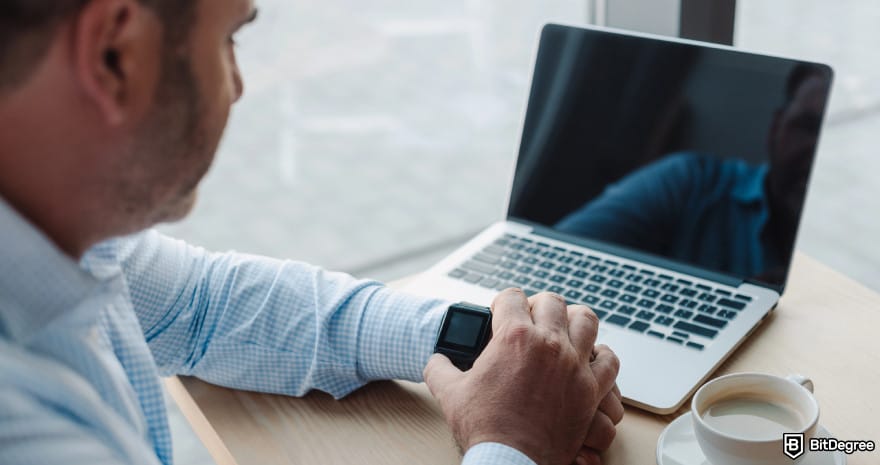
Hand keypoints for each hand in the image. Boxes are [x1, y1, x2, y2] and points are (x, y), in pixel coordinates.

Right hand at [424, 289, 619, 464]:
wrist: (510, 462)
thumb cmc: (483, 428)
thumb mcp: (450, 392)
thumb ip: (440, 368)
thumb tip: (436, 360)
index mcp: (513, 338)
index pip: (511, 297)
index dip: (503, 303)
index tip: (501, 314)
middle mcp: (548, 344)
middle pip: (552, 301)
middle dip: (538, 306)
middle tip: (531, 320)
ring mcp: (573, 365)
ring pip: (587, 320)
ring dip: (574, 321)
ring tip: (564, 331)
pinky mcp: (591, 389)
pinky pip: (609, 361)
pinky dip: (601, 356)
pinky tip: (590, 359)